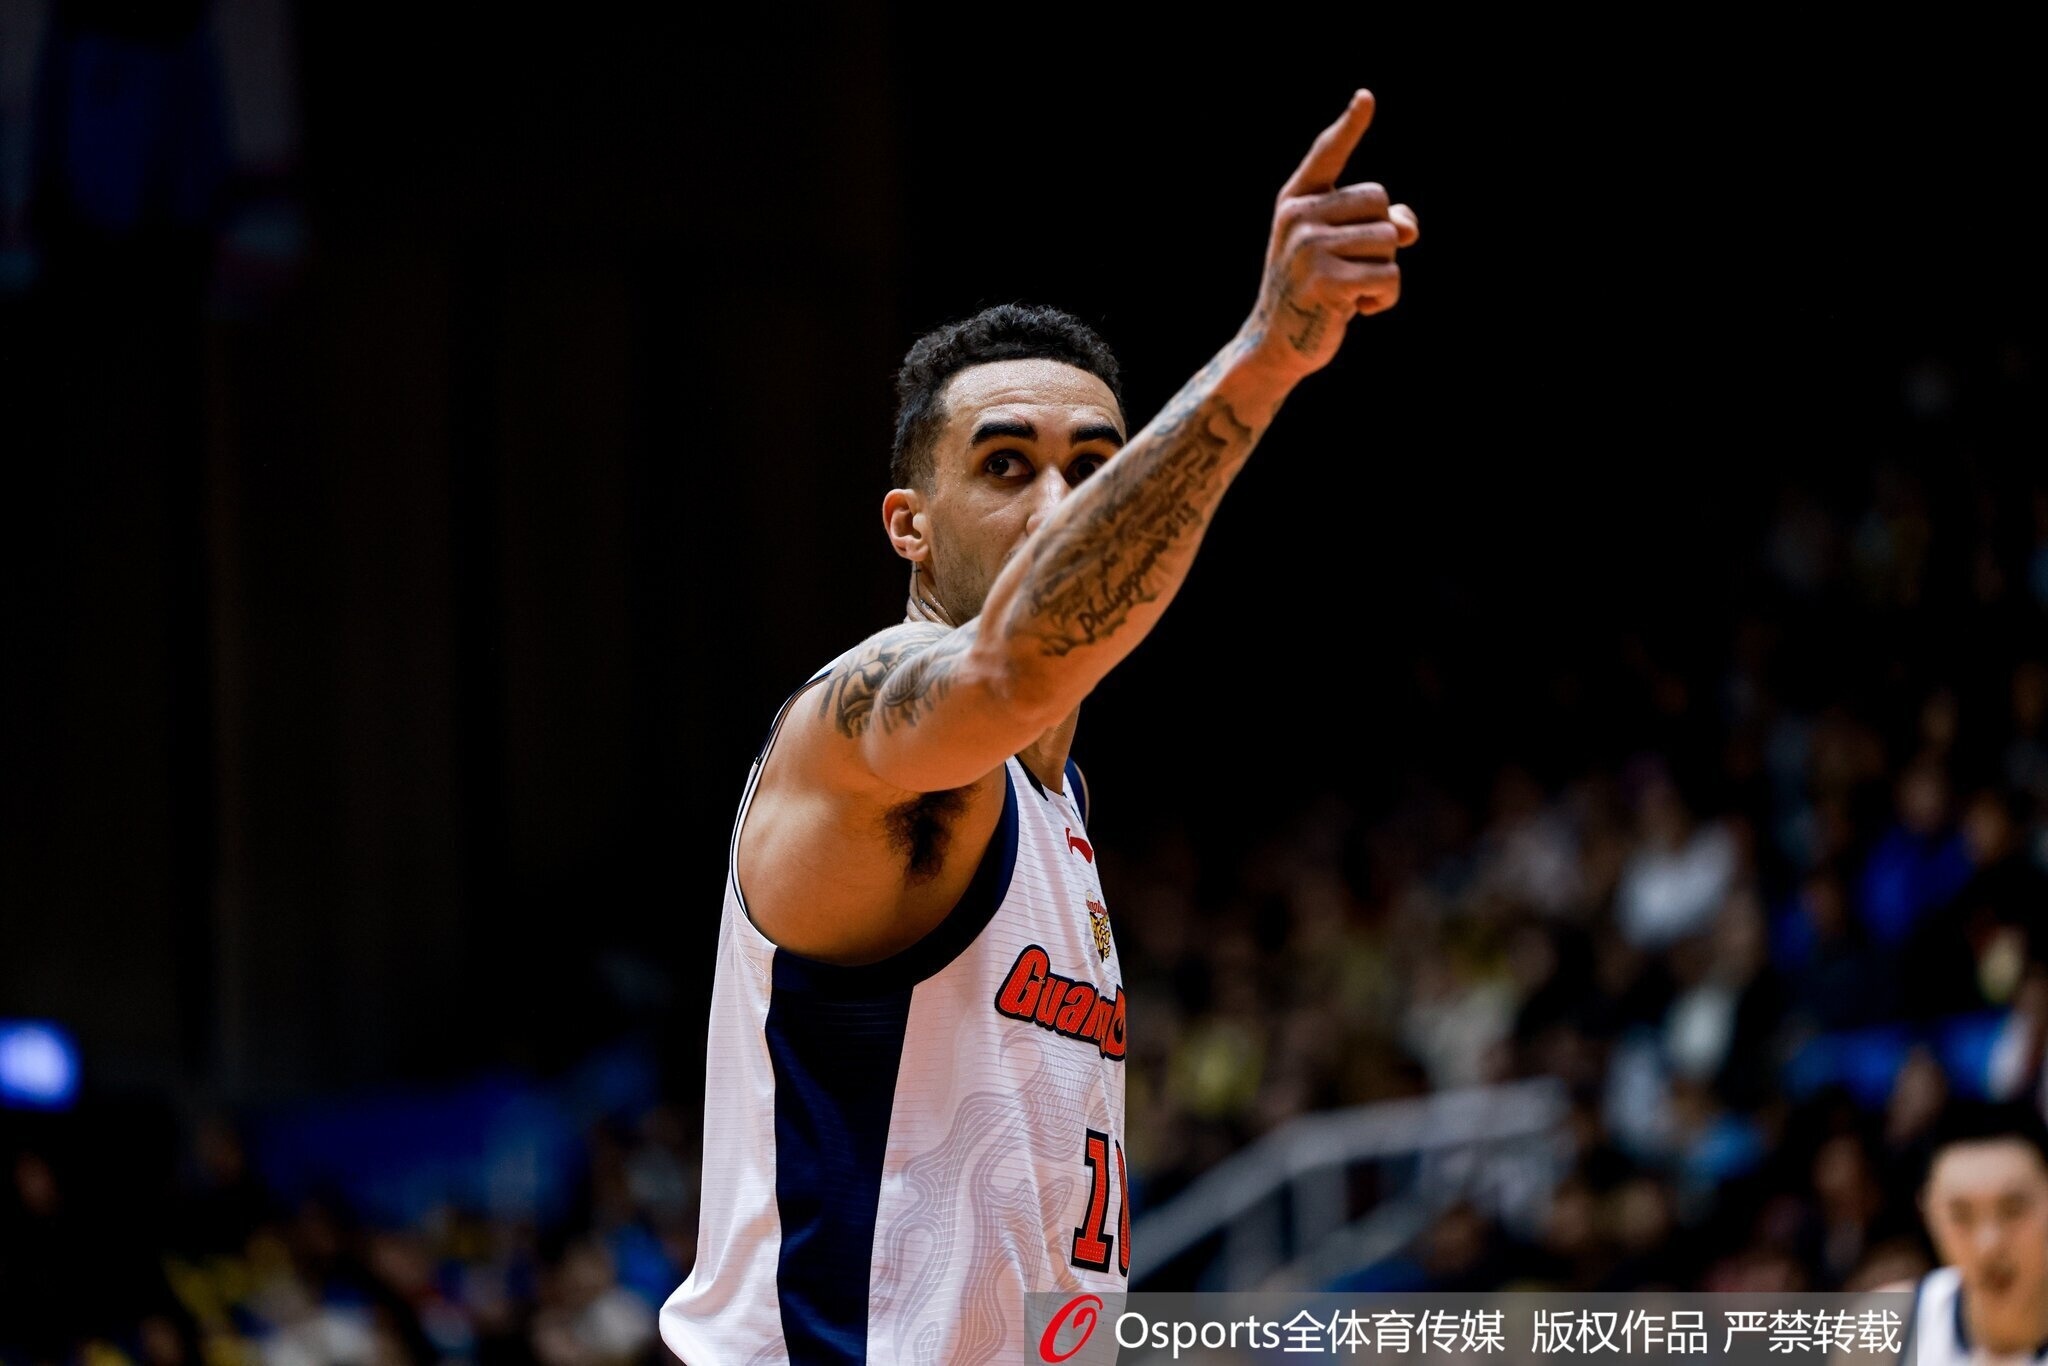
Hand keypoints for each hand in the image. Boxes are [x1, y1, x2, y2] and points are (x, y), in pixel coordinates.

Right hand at [1243, 90, 1418, 382]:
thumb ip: (1377, 225)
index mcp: (1296, 200)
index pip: (1327, 154)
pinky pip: (1389, 277)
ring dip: (1384, 273)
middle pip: (1380, 202)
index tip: (1366, 98)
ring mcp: (1309, 247)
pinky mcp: (1326, 280)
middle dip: (1382, 240)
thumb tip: (1409, 228)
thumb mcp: (1339, 250)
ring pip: (1390, 242)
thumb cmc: (1313, 290)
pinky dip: (1385, 299)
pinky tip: (1357, 310)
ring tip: (1352, 291)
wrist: (1277, 344)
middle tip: (1352, 269)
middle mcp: (1299, 216)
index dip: (1349, 126)